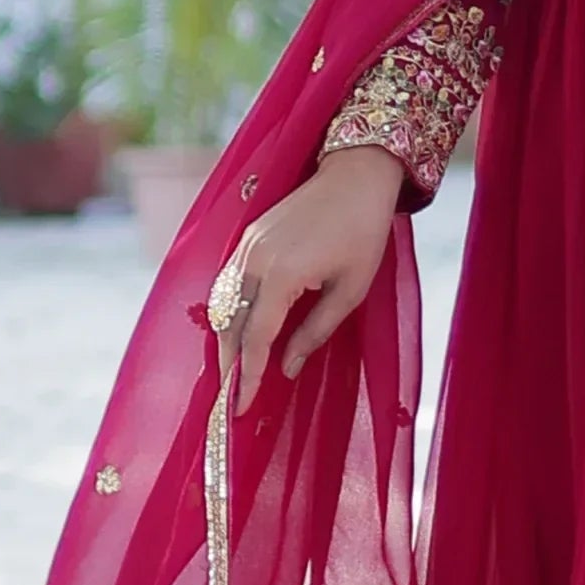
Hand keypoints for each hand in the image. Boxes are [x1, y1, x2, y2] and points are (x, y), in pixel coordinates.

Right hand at [223, 147, 403, 414]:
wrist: (353, 177)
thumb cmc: (362, 233)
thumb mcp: (350, 290)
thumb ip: (315, 331)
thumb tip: (287, 368)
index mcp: (282, 275)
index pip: (256, 338)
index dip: (248, 376)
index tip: (241, 408)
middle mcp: (255, 261)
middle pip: (229, 325)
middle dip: (228, 364)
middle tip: (230, 397)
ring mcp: (247, 247)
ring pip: (222, 304)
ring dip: (225, 339)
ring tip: (233, 370)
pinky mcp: (248, 238)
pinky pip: (227, 283)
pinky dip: (227, 312)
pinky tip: (236, 331)